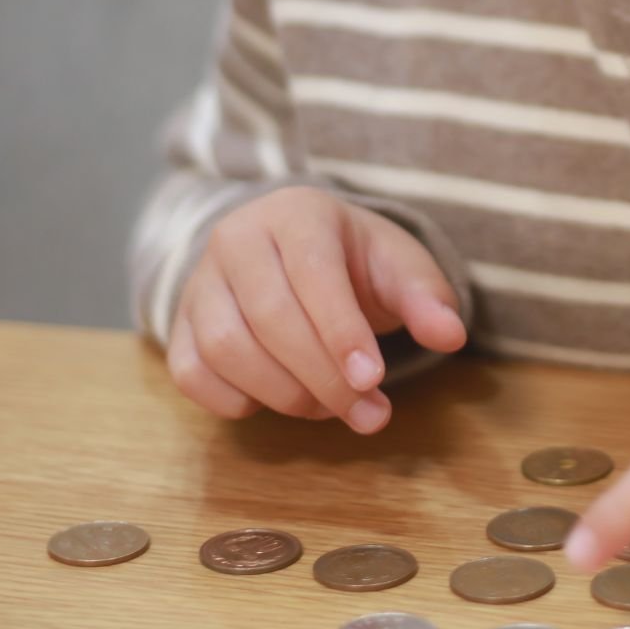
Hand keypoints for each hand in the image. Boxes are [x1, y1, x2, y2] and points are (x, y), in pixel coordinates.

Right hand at [167, 187, 465, 431]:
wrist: (292, 251)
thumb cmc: (352, 260)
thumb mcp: (397, 264)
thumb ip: (426, 296)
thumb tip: (451, 335)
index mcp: (297, 213)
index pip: (313, 272)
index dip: (340, 331)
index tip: (373, 381)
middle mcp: (237, 238)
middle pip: (269, 316)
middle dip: (323, 377)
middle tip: (368, 414)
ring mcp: (200, 281)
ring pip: (225, 347)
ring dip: (283, 393)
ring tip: (330, 407)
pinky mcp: (178, 324)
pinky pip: (191, 373)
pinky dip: (234, 401)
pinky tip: (276, 400)